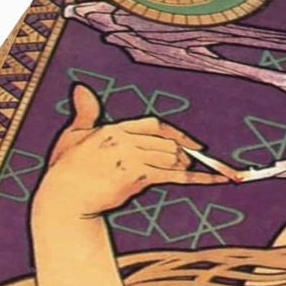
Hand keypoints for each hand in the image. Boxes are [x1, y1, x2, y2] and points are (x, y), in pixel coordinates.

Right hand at [34, 84, 240, 216]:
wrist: (65, 197)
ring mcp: (134, 158)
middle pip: (167, 143)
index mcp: (115, 128)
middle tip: (197, 163)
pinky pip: (175, 176)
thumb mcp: (73, 135)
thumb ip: (84, 112)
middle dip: (185, 154)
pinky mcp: (138, 177)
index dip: (176, 134)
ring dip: (190, 166)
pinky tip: (219, 179)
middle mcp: (127, 140)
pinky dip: (201, 178)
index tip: (193, 143)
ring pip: (172, 158)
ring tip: (201, 172)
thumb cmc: (67, 169)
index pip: (154, 125)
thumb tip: (82, 88)